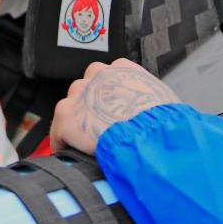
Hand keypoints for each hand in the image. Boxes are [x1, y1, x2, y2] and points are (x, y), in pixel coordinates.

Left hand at [51, 58, 181, 154]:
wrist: (150, 137)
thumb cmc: (164, 123)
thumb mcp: (163, 101)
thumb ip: (149, 99)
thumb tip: (153, 114)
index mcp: (123, 68)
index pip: (107, 78)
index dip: (109, 98)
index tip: (111, 112)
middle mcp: (98, 74)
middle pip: (86, 89)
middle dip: (91, 107)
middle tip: (100, 129)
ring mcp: (80, 94)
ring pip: (71, 107)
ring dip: (77, 123)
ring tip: (84, 144)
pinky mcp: (67, 116)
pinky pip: (59, 131)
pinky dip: (63, 143)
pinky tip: (69, 154)